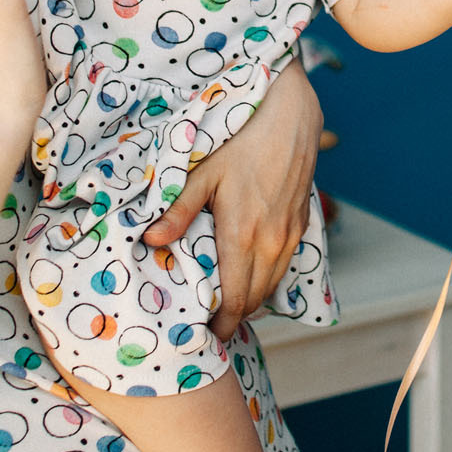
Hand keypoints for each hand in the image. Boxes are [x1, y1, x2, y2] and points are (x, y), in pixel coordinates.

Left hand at [141, 63, 323, 339]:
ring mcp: (291, 235)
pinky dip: (269, 280)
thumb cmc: (242, 140)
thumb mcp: (203, 174)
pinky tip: (252, 275)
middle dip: (236, 317)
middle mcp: (272, 242)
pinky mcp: (301, 224)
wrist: (290, 117)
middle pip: (255, 299)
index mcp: (243, 234)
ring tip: (230, 306)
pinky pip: (285, 266)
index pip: (236, 299)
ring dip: (254, 300)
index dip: (223, 324)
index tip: (208, 335)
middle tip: (213, 325)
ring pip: (273, 285)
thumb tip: (150, 240)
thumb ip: (178, 211)